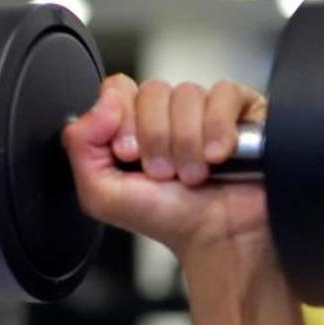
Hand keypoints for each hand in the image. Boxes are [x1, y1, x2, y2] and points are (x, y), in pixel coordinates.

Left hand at [61, 75, 270, 260]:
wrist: (217, 235)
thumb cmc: (167, 218)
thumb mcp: (102, 194)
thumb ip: (81, 146)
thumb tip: (103, 102)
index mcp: (131, 125)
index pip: (118, 89)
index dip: (122, 118)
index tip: (128, 154)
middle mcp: (166, 113)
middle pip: (152, 90)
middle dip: (155, 138)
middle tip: (162, 173)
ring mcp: (204, 109)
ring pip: (186, 94)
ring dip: (185, 143)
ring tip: (191, 174)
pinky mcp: (241, 109)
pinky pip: (224, 94)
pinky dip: (217, 130)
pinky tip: (218, 158)